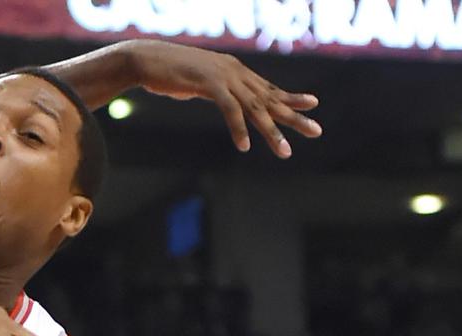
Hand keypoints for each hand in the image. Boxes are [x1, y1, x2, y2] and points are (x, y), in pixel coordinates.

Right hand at [124, 39, 321, 157]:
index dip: (291, 97)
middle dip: (294, 116)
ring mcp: (224, 77)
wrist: (146, 59)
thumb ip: (212, 89)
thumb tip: (218, 99)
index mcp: (234, 71)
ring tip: (284, 151)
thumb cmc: (167, 72)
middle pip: (269, 99)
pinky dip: (238, 128)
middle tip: (316, 131)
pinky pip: (229, 109)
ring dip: (271, 131)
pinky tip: (244, 146)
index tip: (312, 104)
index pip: (268, 87)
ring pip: (254, 107)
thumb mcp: (196, 82)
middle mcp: (235, 72)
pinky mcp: (209, 83)